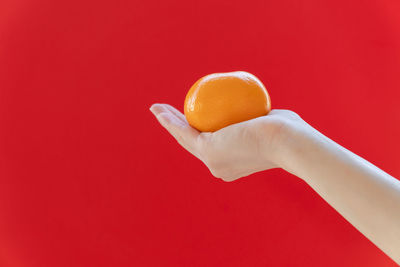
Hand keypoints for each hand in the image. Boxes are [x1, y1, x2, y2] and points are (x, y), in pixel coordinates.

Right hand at [150, 103, 302, 180]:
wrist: (289, 142)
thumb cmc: (288, 132)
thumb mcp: (272, 124)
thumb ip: (259, 120)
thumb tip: (255, 108)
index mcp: (231, 163)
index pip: (210, 144)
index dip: (197, 131)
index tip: (192, 116)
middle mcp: (218, 166)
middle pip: (193, 142)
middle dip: (177, 128)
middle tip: (168, 113)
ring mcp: (212, 161)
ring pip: (184, 138)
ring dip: (168, 123)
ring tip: (157, 110)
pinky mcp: (208, 151)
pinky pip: (185, 131)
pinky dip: (170, 121)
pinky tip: (160, 110)